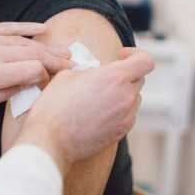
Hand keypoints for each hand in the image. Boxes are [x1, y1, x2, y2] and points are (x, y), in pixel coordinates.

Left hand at [0, 23, 73, 115]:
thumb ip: (1, 95)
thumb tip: (27, 87)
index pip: (32, 71)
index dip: (49, 77)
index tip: (58, 84)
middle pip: (33, 54)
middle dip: (57, 61)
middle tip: (76, 67)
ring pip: (24, 41)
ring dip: (48, 47)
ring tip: (67, 53)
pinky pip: (8, 27)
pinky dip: (27, 28)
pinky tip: (43, 29)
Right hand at [13, 48, 154, 173]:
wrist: (50, 140)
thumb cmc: (55, 107)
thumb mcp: (68, 75)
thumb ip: (90, 70)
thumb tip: (95, 73)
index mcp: (115, 78)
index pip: (145, 61)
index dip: (136, 54)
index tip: (122, 56)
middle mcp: (125, 97)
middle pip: (138, 79)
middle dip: (124, 75)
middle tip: (103, 77)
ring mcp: (125, 117)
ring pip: (133, 99)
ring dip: (121, 94)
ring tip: (97, 97)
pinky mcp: (120, 133)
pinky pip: (126, 115)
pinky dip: (116, 110)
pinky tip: (96, 112)